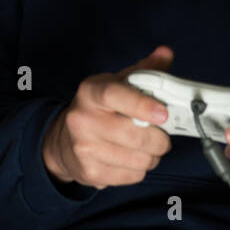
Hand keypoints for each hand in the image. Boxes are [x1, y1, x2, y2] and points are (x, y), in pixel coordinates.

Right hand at [42, 46, 175, 188]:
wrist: (63, 141)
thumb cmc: (98, 109)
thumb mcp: (116, 84)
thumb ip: (144, 70)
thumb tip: (166, 53)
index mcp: (91, 92)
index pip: (116, 96)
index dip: (142, 105)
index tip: (164, 114)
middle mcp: (83, 119)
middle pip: (135, 136)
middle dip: (160, 139)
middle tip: (162, 135)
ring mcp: (84, 148)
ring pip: (138, 159)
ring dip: (152, 156)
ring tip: (147, 148)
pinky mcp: (90, 172)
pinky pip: (132, 176)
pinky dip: (140, 169)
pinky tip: (132, 159)